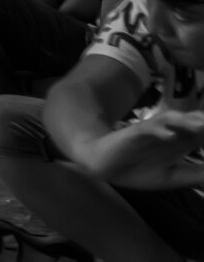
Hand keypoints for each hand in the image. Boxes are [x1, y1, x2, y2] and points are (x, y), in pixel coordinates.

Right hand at [80, 110, 203, 189]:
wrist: (103, 164)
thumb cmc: (137, 169)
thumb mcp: (173, 176)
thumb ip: (197, 174)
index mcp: (182, 141)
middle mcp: (170, 132)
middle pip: (194, 122)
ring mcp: (152, 130)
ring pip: (174, 120)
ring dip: (188, 122)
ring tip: (201, 127)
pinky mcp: (133, 133)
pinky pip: (147, 128)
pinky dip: (159, 131)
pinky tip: (170, 136)